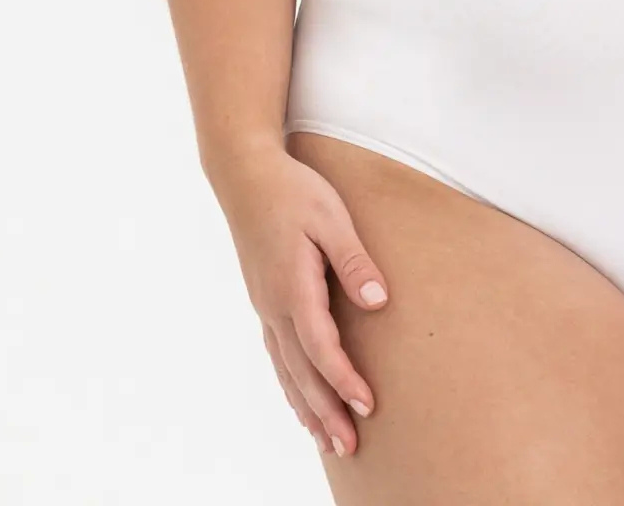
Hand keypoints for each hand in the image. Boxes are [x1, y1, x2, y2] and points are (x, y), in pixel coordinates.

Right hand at [218, 146, 388, 458]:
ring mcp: (265, 306)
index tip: (367, 406)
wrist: (245, 175)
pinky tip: (301, 403)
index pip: (321, 347)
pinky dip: (291, 385)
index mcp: (292, 287)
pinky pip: (278, 356)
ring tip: (328, 442)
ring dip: (307, 408)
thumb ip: (353, 261)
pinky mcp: (264, 301)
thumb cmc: (293, 190)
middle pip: (301, 372)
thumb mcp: (331, 217)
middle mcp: (274, 305)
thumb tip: (378, 302)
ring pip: (286, 370)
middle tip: (349, 447)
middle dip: (326, 412)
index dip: (344, 380)